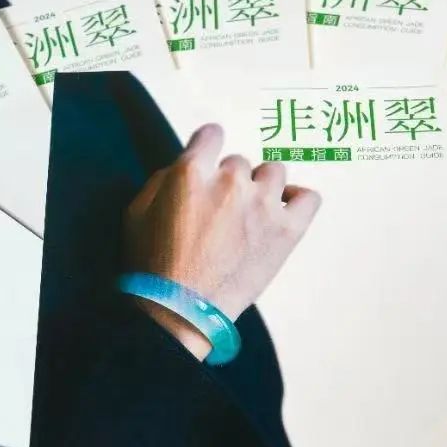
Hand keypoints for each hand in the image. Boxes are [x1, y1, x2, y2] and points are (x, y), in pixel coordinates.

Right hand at [123, 124, 321, 358]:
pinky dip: (298, 200)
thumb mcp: (137, 211)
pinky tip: (283, 212)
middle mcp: (231, 181)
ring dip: (261, 189)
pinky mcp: (287, 231)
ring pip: (273, 173)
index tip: (207, 165)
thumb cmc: (152, 266)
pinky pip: (309, 197)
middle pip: (239, 163)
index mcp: (192, 172)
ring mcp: (263, 205)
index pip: (212, 134)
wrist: (180, 312)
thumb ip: (164, 178)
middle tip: (219, 215)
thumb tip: (187, 165)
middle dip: (229, 183)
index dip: (207, 149)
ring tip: (250, 216)